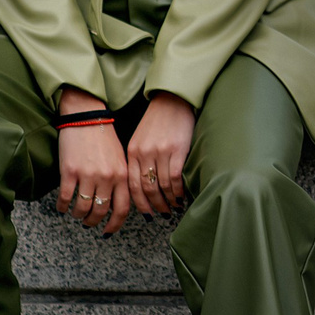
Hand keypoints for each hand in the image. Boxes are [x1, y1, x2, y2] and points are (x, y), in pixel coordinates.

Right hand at [53, 88, 131, 232]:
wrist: (86, 117)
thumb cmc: (104, 138)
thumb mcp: (120, 159)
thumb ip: (120, 181)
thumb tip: (116, 205)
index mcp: (122, 175)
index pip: (122, 209)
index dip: (115, 225)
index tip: (108, 232)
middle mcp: (107, 178)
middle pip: (100, 212)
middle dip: (93, 222)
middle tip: (88, 223)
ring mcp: (88, 175)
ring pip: (82, 208)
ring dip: (78, 215)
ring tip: (75, 214)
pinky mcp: (69, 172)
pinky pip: (66, 198)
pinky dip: (63, 207)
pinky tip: (62, 207)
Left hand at [128, 91, 195, 215]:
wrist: (171, 101)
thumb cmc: (157, 121)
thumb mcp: (140, 140)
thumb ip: (139, 160)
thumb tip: (144, 185)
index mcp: (132, 153)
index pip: (132, 185)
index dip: (139, 203)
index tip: (146, 213)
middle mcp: (144, 154)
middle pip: (146, 189)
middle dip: (155, 205)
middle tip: (162, 214)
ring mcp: (160, 153)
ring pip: (161, 186)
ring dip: (168, 200)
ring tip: (174, 207)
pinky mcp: (176, 150)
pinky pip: (175, 178)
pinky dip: (178, 191)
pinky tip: (181, 196)